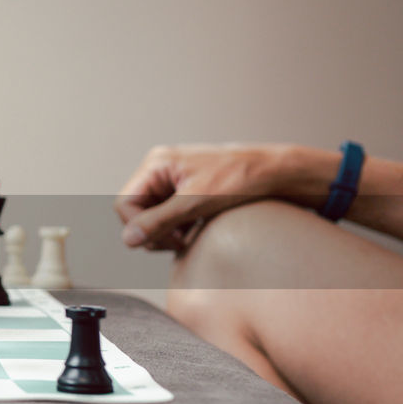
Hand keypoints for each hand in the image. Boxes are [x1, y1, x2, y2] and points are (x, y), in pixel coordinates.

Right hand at [115, 144, 289, 251]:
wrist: (279, 173)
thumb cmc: (242, 179)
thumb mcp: (196, 203)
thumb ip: (158, 222)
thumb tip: (127, 240)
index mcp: (157, 163)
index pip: (124, 204)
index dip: (141, 228)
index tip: (170, 240)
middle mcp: (160, 167)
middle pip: (135, 210)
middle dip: (154, 230)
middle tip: (182, 240)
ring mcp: (172, 178)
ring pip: (150, 214)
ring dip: (166, 230)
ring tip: (191, 233)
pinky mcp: (185, 188)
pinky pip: (167, 213)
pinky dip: (177, 226)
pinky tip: (196, 227)